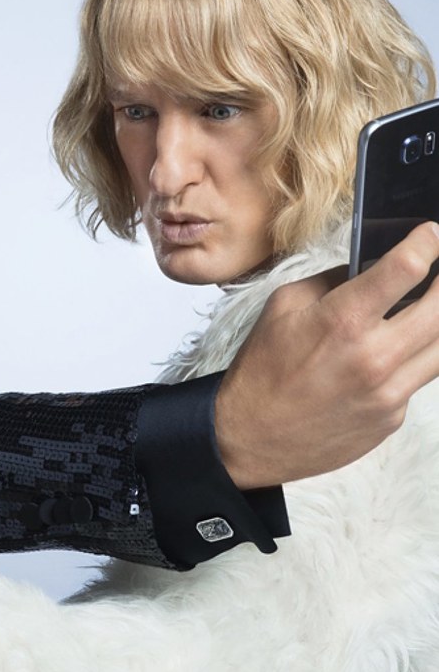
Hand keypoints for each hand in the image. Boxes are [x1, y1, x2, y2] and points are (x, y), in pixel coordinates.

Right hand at [216, 221, 438, 488]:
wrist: (251, 437)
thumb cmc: (262, 371)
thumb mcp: (283, 306)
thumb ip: (332, 281)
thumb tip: (371, 266)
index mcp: (344, 320)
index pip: (407, 268)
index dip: (427, 242)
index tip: (430, 234)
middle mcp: (375, 357)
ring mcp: (389, 392)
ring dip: (438, 320)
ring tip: (429, 306)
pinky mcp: (391, 418)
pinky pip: (417, 380)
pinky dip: (412, 360)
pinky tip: (392, 355)